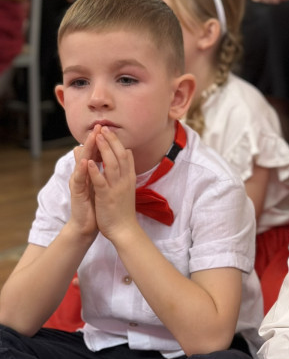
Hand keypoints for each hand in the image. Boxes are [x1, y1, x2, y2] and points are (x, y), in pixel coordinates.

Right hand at [68, 131, 98, 237]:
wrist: (87, 225)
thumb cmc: (95, 204)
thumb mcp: (100, 185)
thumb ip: (100, 171)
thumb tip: (106, 159)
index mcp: (90, 172)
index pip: (95, 153)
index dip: (100, 140)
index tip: (107, 127)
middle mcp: (83, 175)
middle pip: (87, 154)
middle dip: (93, 140)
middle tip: (98, 126)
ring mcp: (78, 183)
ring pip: (82, 163)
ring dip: (87, 150)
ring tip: (91, 137)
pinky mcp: (77, 193)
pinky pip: (80, 180)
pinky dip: (82, 170)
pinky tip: (85, 162)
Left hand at [87, 126, 138, 241]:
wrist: (125, 230)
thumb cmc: (123, 210)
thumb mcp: (126, 187)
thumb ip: (125, 170)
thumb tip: (127, 153)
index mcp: (129, 178)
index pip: (126, 155)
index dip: (118, 142)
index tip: (110, 130)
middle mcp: (125, 180)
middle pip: (120, 155)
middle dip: (111, 140)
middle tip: (103, 128)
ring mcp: (117, 188)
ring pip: (112, 164)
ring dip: (104, 149)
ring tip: (97, 137)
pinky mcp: (107, 197)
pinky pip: (101, 181)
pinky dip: (95, 171)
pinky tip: (88, 162)